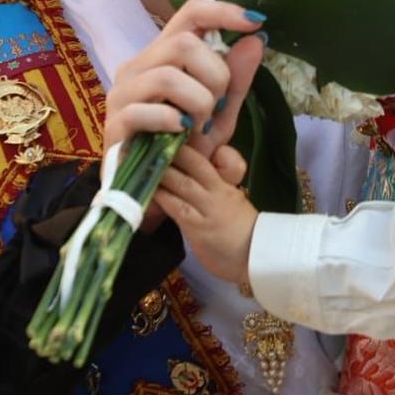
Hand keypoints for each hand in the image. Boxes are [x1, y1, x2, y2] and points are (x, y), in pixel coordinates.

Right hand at [103, 0, 264, 158]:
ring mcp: (122, 93)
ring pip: (168, 75)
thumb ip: (236, 81)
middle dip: (215, 75)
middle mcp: (138, 66)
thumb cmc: (183, 150)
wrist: (154, 193)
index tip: (255, 22)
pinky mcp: (114, 123)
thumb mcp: (219, 115)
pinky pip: (145, 110)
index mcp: (163, 56)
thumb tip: (256, 40)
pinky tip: (181, 136)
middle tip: (217, 107)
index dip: (222, 11)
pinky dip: (173, 122)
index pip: (190, 14)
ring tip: (199, 128)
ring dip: (197, 104)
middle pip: (183, 42)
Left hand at [155, 143, 255, 283]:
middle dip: (168, 152)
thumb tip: (196, 169)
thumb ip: (215, 182)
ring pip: (181, 183)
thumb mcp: (232, 199)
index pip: (203, 159)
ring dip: (159, 172)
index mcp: (225, 183)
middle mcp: (216, 191)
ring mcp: (206, 209)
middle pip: (192, 164)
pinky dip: (159, 197)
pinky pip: (175, 208)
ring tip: (139, 161)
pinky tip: (145, 191)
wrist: (256, 257)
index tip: (163, 136)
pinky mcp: (197, 228)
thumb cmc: (242, 231)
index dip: (184, 147)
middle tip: (145, 141)